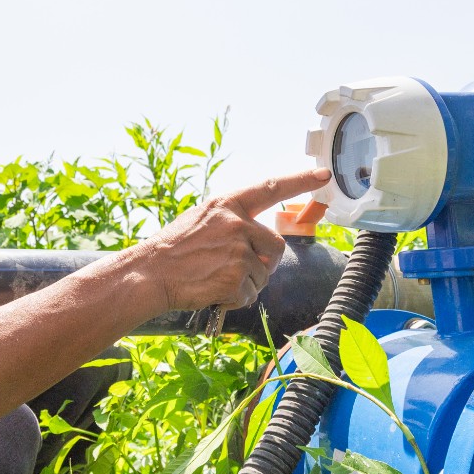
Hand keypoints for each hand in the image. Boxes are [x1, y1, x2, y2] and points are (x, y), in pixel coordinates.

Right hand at [128, 169, 330, 314]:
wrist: (150, 273)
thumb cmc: (173, 249)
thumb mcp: (201, 220)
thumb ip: (231, 221)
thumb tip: (258, 235)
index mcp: (228, 204)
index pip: (271, 188)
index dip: (300, 180)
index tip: (324, 175)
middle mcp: (237, 223)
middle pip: (275, 247)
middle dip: (264, 264)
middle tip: (237, 270)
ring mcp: (238, 250)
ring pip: (263, 274)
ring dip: (246, 283)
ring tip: (215, 279)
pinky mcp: (237, 276)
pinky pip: (250, 294)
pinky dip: (235, 299)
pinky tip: (213, 291)